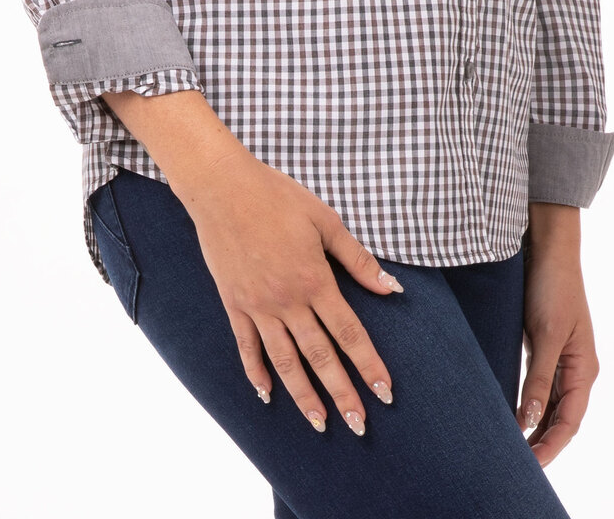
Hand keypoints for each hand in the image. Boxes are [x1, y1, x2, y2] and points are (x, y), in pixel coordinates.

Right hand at [177, 144, 401, 437]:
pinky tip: (267, 396)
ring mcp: (258, 306)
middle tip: (359, 426)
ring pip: (285, 361)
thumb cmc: (278, 197)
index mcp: (315, 280)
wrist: (223, 188)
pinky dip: (256, 373)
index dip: (369, 365)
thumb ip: (357, 259)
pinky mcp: (234, 303)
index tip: (385, 392)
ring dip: (303, 396)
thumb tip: (390, 288)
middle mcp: (287, 301)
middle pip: (320, 358)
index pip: (349, 334)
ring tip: (319, 424)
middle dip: (342, 394)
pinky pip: (246, 347)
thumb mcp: (325, 220)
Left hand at [515, 240, 599, 467]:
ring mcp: (560, 359)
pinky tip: (511, 415)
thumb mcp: (546, 335)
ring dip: (533, 427)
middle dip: (541, 443)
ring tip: (511, 449)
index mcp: (584, 369)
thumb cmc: (552, 288)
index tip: (530, 466)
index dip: (550, 446)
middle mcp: (576, 369)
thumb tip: (529, 420)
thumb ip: (539, 379)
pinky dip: (527, 404)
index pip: (569, 422)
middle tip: (516, 466)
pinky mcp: (544, 349)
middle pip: (560, 419)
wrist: (548, 250)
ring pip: (549, 406)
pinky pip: (538, 387)